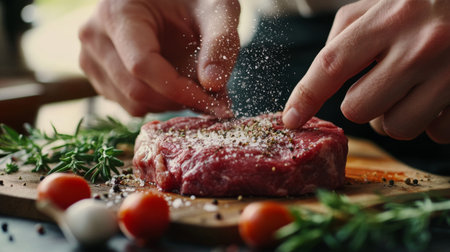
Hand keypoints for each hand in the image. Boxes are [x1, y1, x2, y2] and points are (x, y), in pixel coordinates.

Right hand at [78, 0, 239, 117]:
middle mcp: (95, 36)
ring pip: (132, 103)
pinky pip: (129, 104)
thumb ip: (219, 43)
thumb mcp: (216, 11)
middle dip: (179, 100)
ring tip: (195, 84)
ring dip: (170, 103)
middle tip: (214, 99)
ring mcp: (91, 57)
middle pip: (136, 90)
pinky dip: (158, 103)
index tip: (214, 102)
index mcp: (117, 13)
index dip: (179, 90)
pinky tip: (175, 83)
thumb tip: (213, 85)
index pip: (142, 66)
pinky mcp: (98, 74)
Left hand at [282, 0, 449, 143]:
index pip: (331, 65)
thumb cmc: (422, 2)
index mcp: (389, 19)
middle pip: (359, 109)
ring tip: (407, 92)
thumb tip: (323, 76)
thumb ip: (346, 34)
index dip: (305, 96)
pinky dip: (430, 123)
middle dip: (361, 104)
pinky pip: (435, 134)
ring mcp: (449, 74)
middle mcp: (418, 48)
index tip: (290, 119)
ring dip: (392, 117)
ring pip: (395, 127)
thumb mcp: (380, 3)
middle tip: (378, 85)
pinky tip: (437, 98)